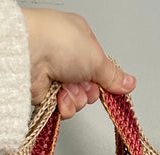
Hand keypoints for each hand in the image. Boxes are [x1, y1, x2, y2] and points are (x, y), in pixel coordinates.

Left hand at [21, 8, 135, 118]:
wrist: (29, 54)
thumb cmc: (59, 43)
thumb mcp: (96, 58)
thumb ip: (113, 76)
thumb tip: (129, 83)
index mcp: (80, 41)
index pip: (99, 67)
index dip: (103, 79)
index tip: (106, 84)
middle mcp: (67, 58)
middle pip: (89, 87)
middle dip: (87, 90)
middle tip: (82, 82)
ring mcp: (54, 75)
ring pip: (76, 100)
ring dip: (75, 98)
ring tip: (66, 87)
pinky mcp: (43, 93)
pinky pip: (62, 108)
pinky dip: (63, 105)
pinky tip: (58, 96)